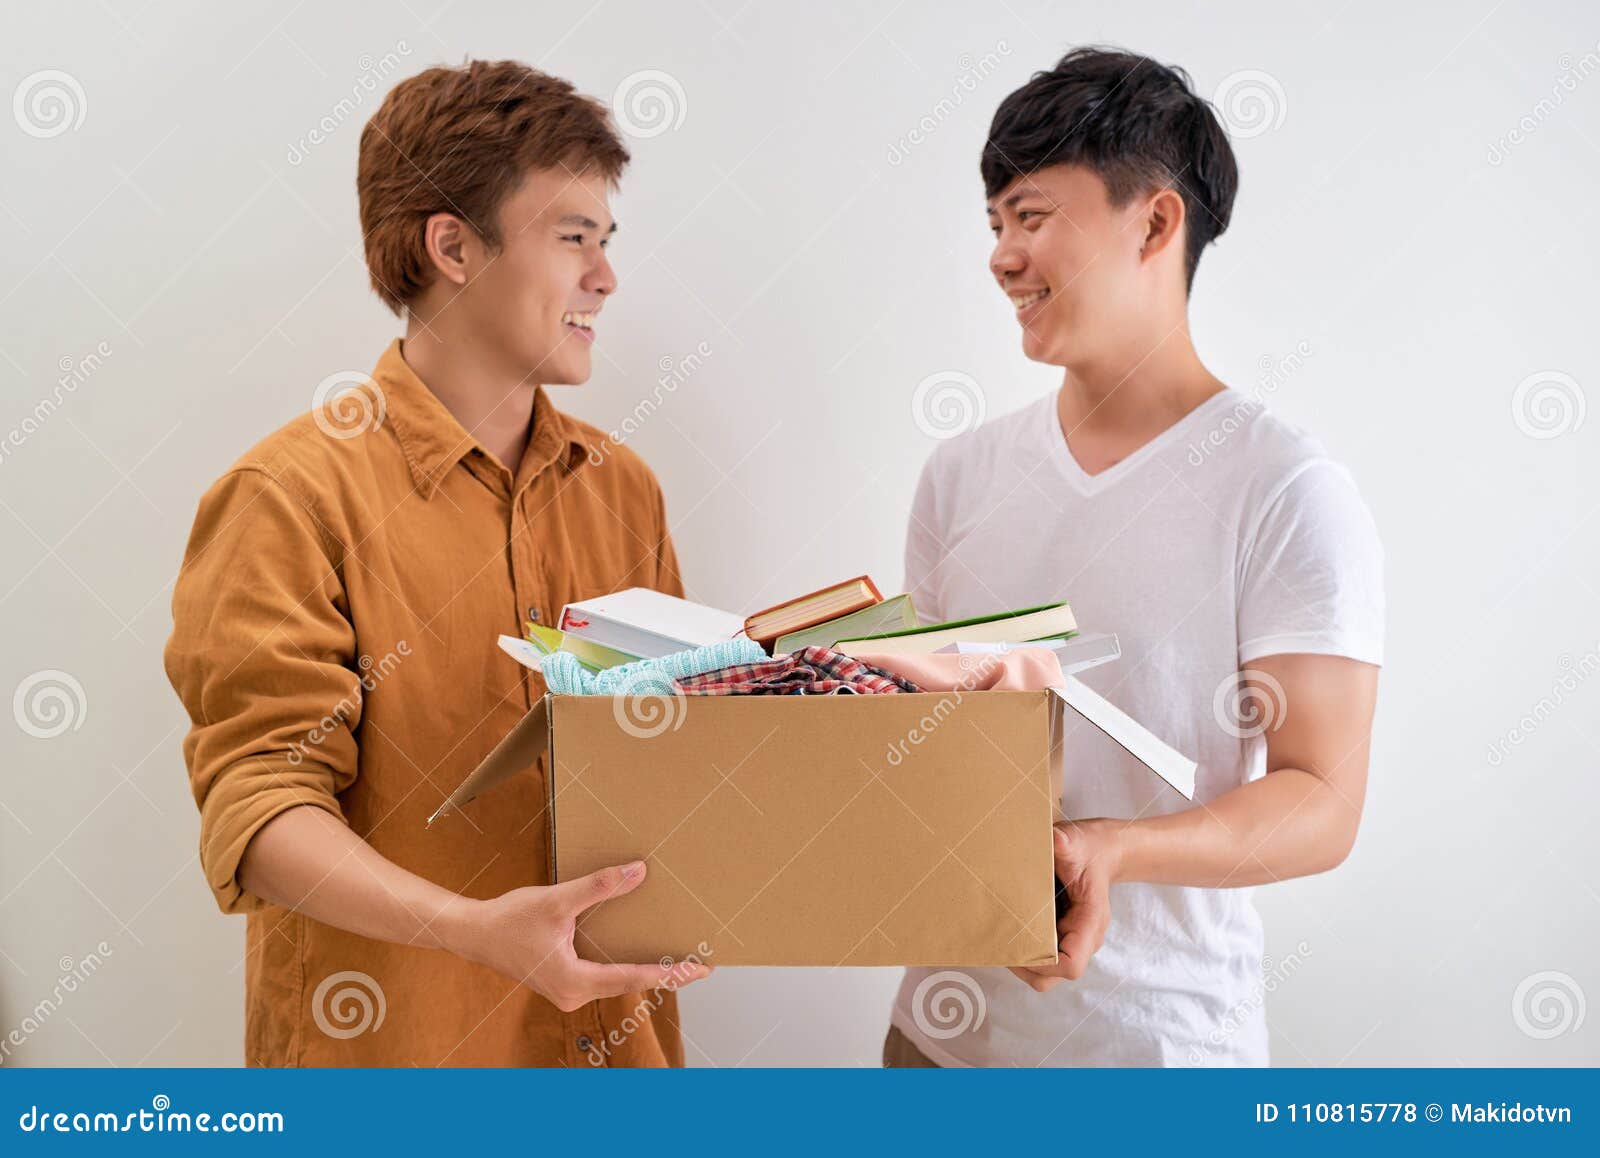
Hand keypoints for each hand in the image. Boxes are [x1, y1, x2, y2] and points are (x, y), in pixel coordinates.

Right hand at [443, 860, 710, 1011]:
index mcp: (575, 982)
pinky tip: (637, 952)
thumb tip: (639, 872)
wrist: (473, 933)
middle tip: (699, 966)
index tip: (698, 970)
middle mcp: (574, 994)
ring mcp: (568, 991)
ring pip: (615, 980)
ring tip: (675, 959)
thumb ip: (599, 887)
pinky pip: (601, 975)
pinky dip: (622, 965)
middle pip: (628, 983)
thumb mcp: (558, 900)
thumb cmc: (510, 920)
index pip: (632, 977)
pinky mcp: (562, 981)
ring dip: (643, 969)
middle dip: (663, 974)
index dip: (668, 972)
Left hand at [1009, 821, 1119, 992]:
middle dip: (1025, 965)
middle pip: (1053, 976)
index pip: (1071, 964)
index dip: (1044, 963)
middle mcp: (1083, 938)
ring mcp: (1072, 940)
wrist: (1101, 851)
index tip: (1019, 943)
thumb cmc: (1090, 849)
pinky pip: (1043, 957)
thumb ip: (1068, 843)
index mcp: (1090, 922)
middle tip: (1002, 941)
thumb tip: (1057, 840)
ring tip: (1002, 935)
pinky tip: (1010, 927)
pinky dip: (1024, 949)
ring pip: (1046, 973)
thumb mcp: (1078, 841)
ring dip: (1022, 960)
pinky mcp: (1063, 936)